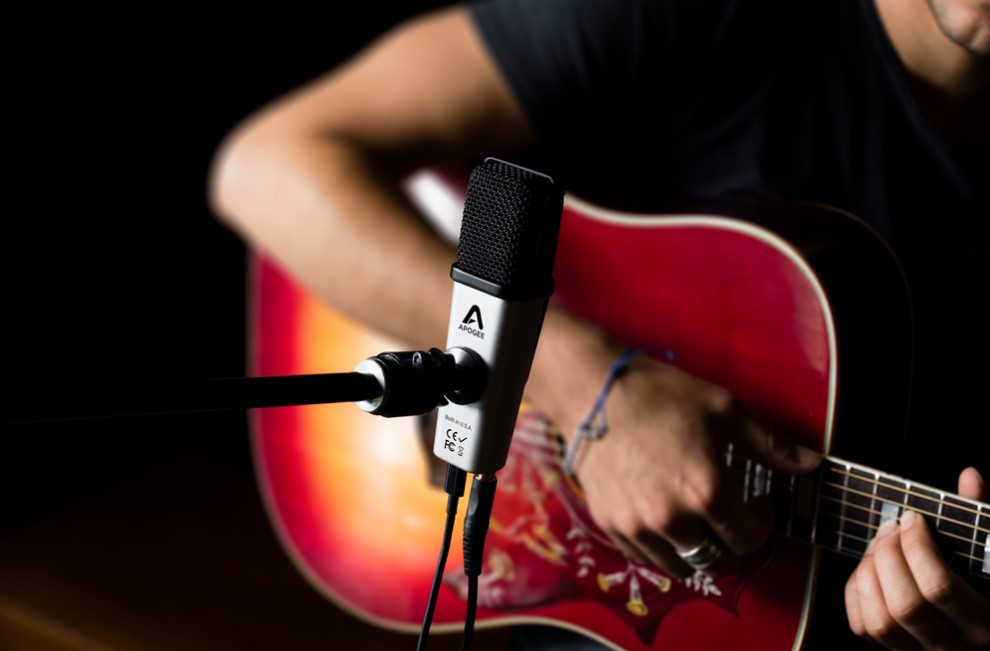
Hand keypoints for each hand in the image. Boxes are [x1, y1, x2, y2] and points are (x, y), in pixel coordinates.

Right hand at [532, 313, 821, 578]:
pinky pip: (647, 557)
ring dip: (699, 549)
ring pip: (683, 566)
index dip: (762, 524)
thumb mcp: (723, 410)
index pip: (749, 540)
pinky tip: (668, 516)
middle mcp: (672, 518)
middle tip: (731, 515)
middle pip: (719, 561)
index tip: (758, 504)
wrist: (593, 391)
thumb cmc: (660, 395)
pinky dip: (664, 546)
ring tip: (699, 519)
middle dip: (733, 542)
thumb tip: (811, 464)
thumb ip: (769, 444)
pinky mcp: (612, 524)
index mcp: (706, 490)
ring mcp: (637, 526)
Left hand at [844, 467, 989, 649]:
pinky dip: (857, 593)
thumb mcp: (988, 551)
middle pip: (905, 604)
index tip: (914, 519)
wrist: (978, 627)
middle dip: (889, 557)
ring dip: (870, 574)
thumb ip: (978, 516)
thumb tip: (970, 476)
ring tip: (879, 546)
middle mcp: (955, 647)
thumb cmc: (984, 580)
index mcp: (985, 623)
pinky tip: (870, 569)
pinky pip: (863, 627)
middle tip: (890, 528)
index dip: (917, 547)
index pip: (938, 587)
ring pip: (881, 621)